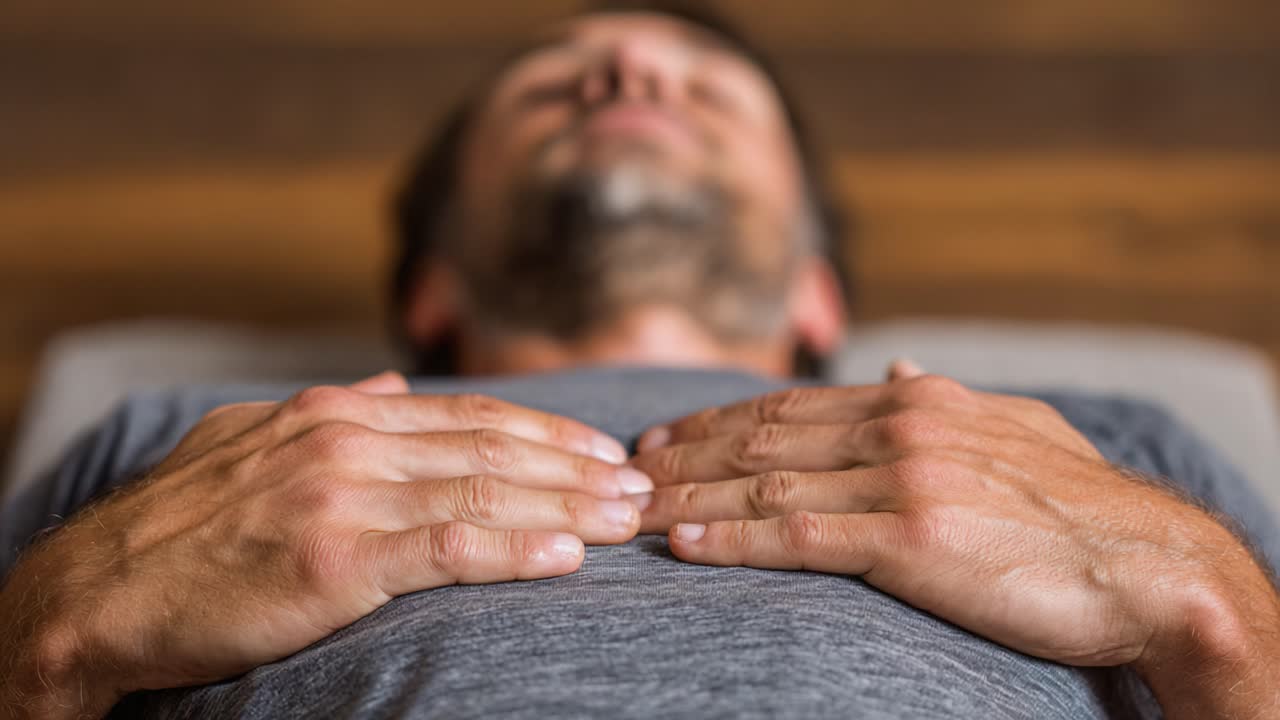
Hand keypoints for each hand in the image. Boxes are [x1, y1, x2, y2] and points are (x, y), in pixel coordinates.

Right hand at [0, 372, 650, 718]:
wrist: (94, 589)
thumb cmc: (179, 525)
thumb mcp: (252, 440)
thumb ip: (334, 412)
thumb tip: (398, 387)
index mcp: (338, 413)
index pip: (471, 417)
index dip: (546, 432)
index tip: (601, 450)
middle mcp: (348, 439)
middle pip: (493, 449)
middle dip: (575, 467)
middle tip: (638, 485)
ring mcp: (341, 494)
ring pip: (482, 492)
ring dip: (566, 506)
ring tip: (624, 518)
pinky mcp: (331, 555)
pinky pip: (445, 548)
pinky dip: (513, 549)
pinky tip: (563, 558)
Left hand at [629, 365, 1279, 715]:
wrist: (1151, 564)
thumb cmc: (1083, 504)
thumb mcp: (1017, 425)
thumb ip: (949, 394)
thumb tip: (900, 366)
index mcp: (917, 401)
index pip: (790, 407)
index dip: (716, 421)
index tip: (663, 436)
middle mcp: (900, 426)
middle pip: (760, 438)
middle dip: (682, 455)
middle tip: (621, 470)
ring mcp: (903, 479)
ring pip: (764, 484)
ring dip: (687, 497)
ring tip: (629, 510)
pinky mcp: (912, 539)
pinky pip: (799, 537)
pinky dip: (734, 539)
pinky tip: (686, 547)